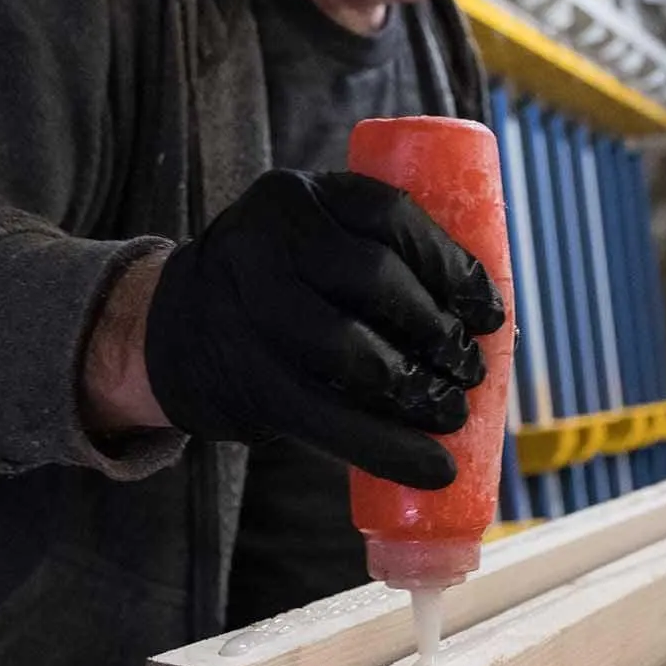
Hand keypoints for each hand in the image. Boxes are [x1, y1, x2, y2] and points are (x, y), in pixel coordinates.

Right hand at [137, 169, 505, 487]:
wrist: (173, 332)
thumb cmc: (280, 288)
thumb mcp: (312, 241)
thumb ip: (378, 254)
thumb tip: (491, 315)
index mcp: (296, 196)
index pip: (390, 216)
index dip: (451, 264)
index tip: (490, 309)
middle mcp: (263, 242)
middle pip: (374, 280)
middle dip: (437, 328)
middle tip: (470, 366)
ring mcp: (246, 312)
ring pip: (352, 353)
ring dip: (417, 388)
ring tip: (452, 411)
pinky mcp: (245, 381)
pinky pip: (328, 420)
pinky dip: (390, 448)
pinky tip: (434, 468)